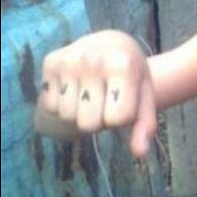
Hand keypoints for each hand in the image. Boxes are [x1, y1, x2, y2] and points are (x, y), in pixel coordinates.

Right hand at [37, 30, 156, 156]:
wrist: (111, 43)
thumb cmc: (131, 77)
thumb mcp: (145, 96)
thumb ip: (145, 125)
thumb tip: (140, 153)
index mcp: (123, 65)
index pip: (116, 120)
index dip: (121, 117)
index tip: (124, 99)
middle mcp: (93, 59)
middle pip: (89, 123)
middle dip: (98, 119)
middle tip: (105, 98)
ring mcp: (68, 60)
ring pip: (68, 116)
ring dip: (79, 112)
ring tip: (90, 92)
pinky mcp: (50, 63)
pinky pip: (52, 106)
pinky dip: (63, 102)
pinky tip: (75, 87)